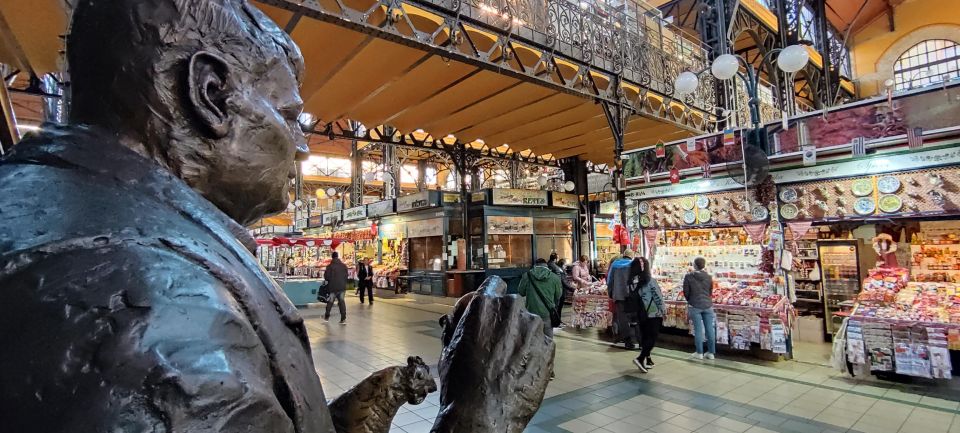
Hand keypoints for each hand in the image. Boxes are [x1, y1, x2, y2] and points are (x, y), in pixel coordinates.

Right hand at [433, 277, 552, 432]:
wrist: (482, 414)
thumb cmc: (460, 383)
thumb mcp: (449, 345)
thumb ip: (459, 320)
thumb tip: (465, 310)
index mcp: (485, 304)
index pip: (493, 285)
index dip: (489, 299)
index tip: (489, 312)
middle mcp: (512, 309)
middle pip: (512, 304)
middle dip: (505, 318)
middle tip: (496, 342)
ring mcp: (533, 328)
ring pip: (529, 322)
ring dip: (521, 334)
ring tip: (508, 360)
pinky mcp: (548, 347)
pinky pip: (542, 340)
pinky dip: (534, 349)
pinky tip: (521, 367)